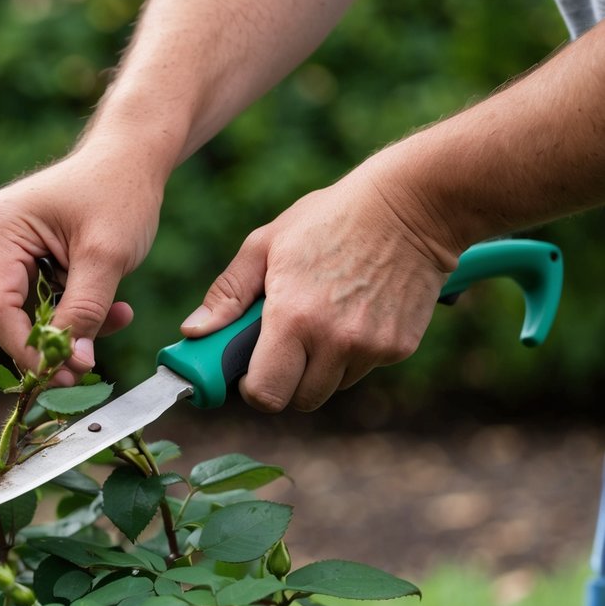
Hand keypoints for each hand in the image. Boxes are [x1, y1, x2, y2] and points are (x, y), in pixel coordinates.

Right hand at [0, 143, 164, 383]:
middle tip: (87, 366)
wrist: (134, 156)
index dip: (26, 348)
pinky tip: (115, 307)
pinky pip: (45, 299)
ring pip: (30, 311)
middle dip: (51, 341)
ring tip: (118, 318)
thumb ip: (86, 312)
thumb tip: (74, 364)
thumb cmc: (120, 191)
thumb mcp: (106, 257)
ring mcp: (8, 248)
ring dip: (73, 326)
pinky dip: (78, 310)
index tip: (62, 374)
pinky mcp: (29, 257)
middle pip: (8, 314)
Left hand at [182, 164, 459, 411]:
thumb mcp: (265, 244)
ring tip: (321, 320)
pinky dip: (352, 354)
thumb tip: (193, 332)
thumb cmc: (330, 218)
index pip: (265, 393)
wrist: (413, 205)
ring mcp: (370, 346)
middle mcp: (334, 340)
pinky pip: (363, 369)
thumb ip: (227, 294)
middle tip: (281, 348)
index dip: (252, 389)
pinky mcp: (399, 347)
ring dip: (319, 368)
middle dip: (284, 382)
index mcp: (293, 317)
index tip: (248, 372)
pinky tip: (354, 311)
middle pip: (299, 401)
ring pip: (332, 387)